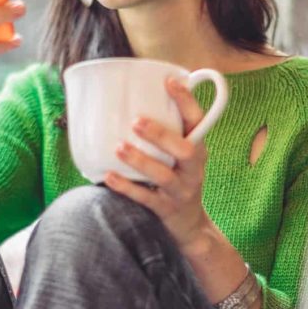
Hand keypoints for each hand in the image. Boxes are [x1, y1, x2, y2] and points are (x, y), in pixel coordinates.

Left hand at [103, 76, 216, 251]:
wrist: (190, 226)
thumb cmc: (180, 179)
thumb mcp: (184, 156)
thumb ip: (171, 131)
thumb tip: (142, 95)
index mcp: (199, 149)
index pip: (198, 121)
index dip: (187, 101)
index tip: (170, 82)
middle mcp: (194, 169)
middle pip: (186, 151)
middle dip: (162, 135)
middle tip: (136, 121)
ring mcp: (181, 191)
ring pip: (164, 176)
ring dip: (141, 161)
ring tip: (119, 147)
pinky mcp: (166, 210)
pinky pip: (145, 198)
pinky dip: (127, 187)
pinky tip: (109, 176)